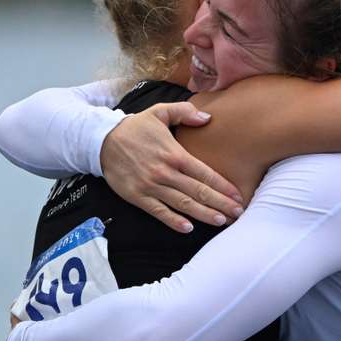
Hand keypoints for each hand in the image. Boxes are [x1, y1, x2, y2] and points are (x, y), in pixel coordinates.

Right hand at [100, 102, 243, 232]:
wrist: (102, 140)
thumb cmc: (136, 127)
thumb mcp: (160, 111)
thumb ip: (185, 112)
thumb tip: (208, 118)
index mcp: (175, 154)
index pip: (205, 173)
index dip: (223, 186)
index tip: (238, 195)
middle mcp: (165, 172)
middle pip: (198, 192)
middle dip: (220, 203)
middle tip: (238, 213)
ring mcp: (151, 186)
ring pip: (182, 204)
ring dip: (203, 214)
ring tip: (221, 221)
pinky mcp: (137, 196)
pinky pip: (158, 212)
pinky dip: (173, 221)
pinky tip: (188, 228)